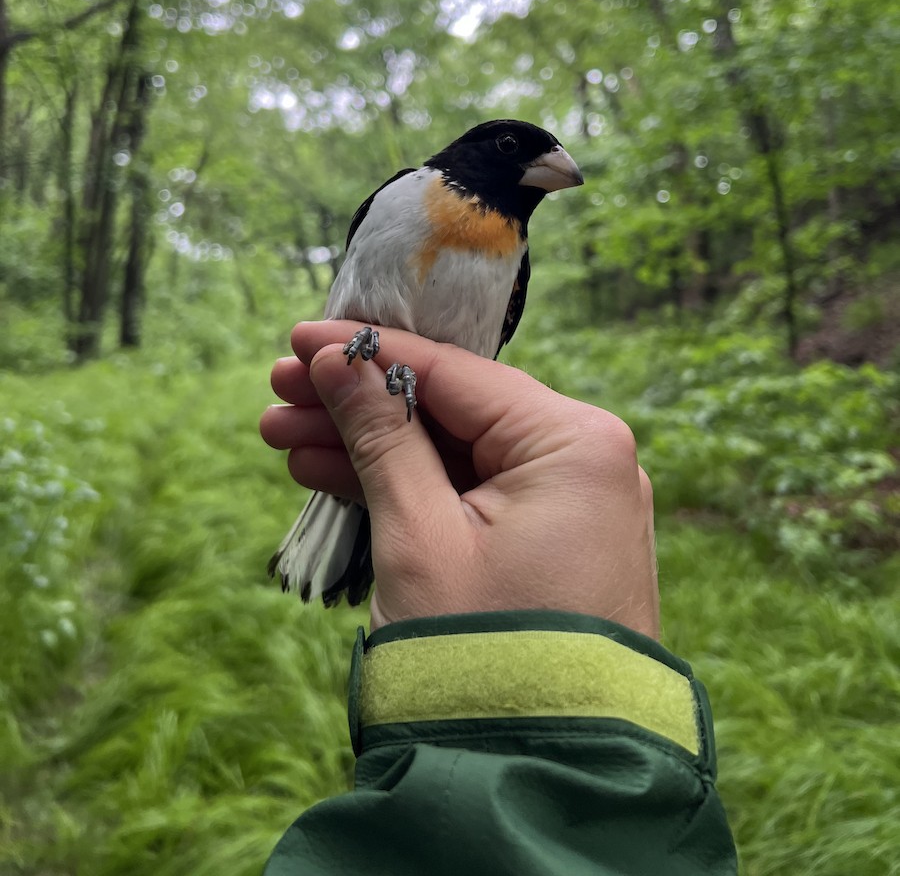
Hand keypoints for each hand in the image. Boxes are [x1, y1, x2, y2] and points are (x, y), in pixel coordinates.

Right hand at [261, 321, 658, 636]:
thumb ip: (380, 435)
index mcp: (574, 441)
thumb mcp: (418, 534)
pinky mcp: (550, 540)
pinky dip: (407, 488)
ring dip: (371, 447)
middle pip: (450, 409)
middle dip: (359, 404)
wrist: (543, 772)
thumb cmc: (484, 652)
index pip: (454, 372)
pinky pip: (468, 494)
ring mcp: (570, 502)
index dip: (369, 350)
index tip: (301, 338)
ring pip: (452, 453)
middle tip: (280, 393)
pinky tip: (330, 475)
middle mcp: (585, 459)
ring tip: (283, 438)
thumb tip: (340, 362)